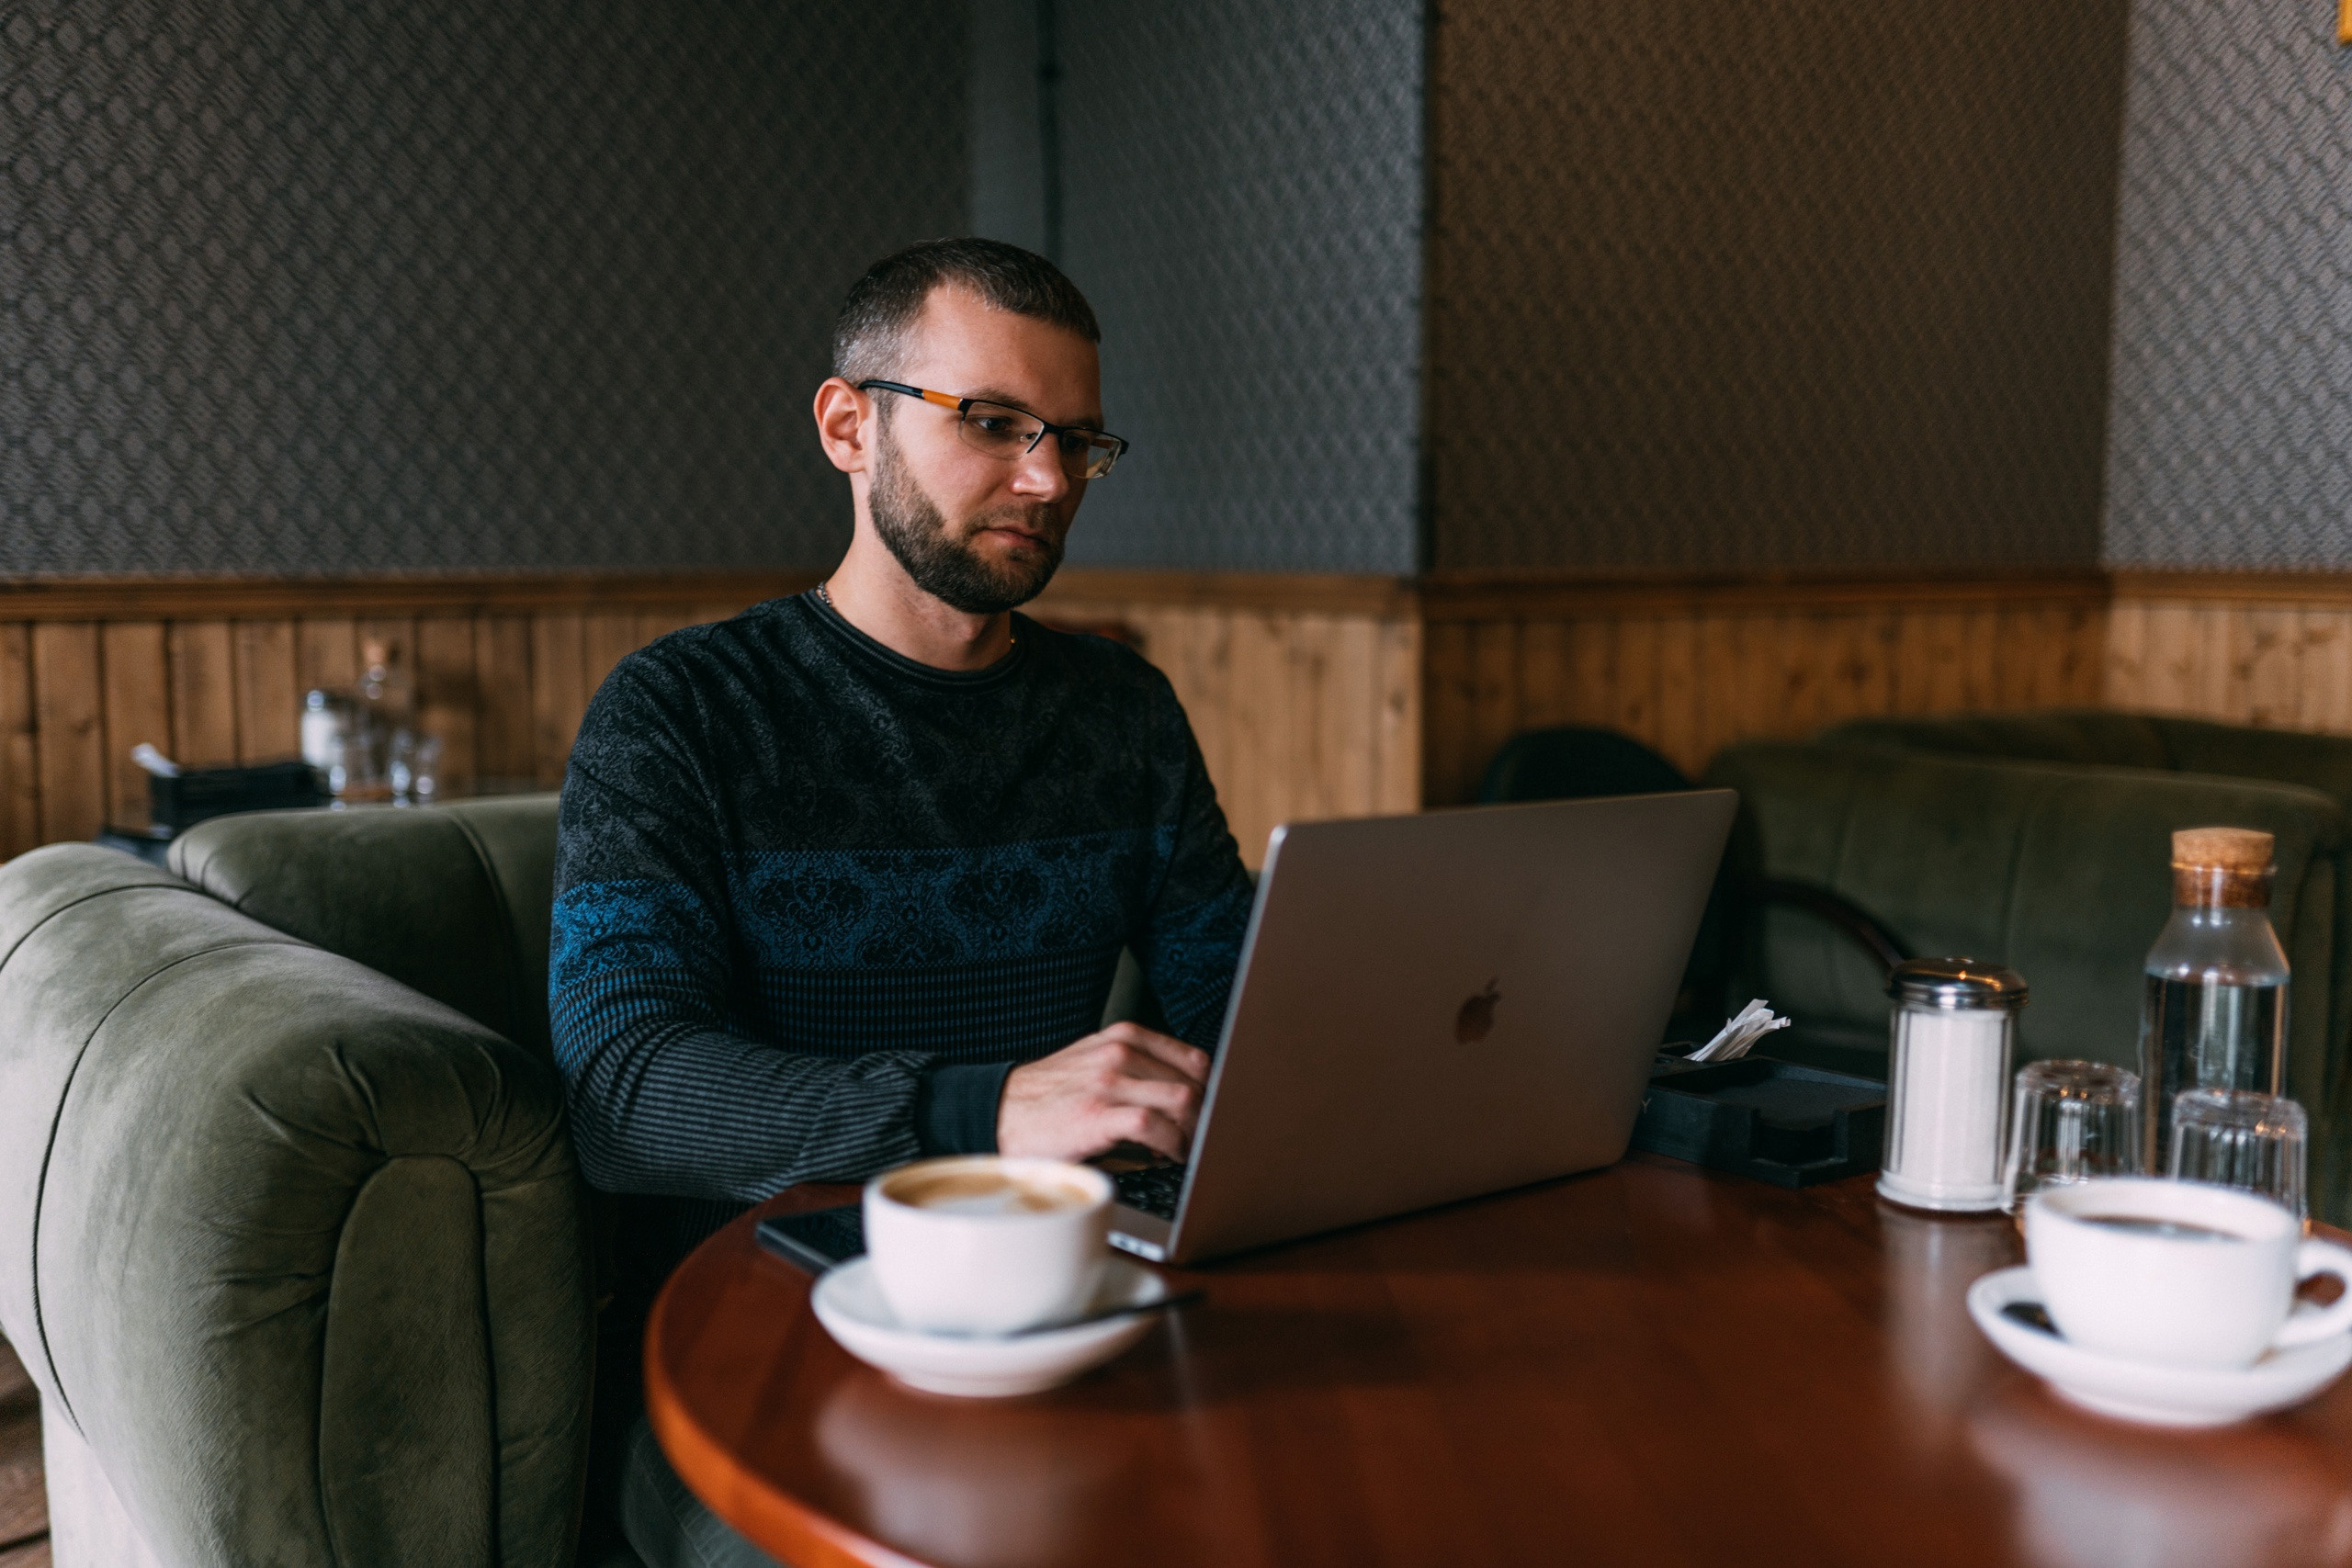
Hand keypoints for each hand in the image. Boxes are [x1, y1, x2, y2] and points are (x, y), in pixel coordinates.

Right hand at [997, 1023, 1210, 1163]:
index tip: (1209, 1113)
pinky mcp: (1098, 1114)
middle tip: (1201, 1138)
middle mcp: (1119, 1052)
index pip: (1194, 1059)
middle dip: (1205, 1115)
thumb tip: (1186, 1095)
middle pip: (1194, 1082)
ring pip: (1182, 1101)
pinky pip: (1155, 1126)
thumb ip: (1137, 1068)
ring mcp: (1108, 1081)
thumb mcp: (1095, 1062)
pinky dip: (1171, 1144)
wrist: (999, 1111)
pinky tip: (1167, 1155)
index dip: (1210, 1091)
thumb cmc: (1050, 1095)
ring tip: (1185, 1148)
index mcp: (1124, 1036)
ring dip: (1193, 1131)